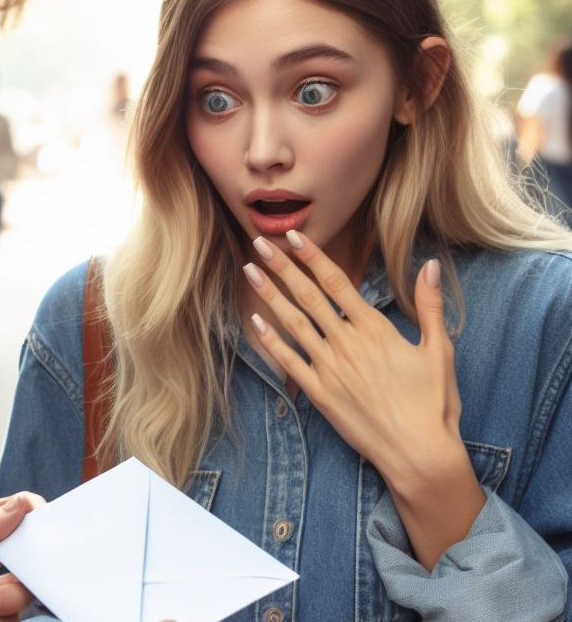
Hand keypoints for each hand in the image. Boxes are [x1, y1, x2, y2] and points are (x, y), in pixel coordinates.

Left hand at [243, 230, 483, 567]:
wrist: (418, 452)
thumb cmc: (433, 403)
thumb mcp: (439, 350)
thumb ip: (430, 305)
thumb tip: (431, 265)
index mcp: (375, 329)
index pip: (336, 282)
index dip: (312, 257)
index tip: (293, 237)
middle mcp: (347, 343)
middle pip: (308, 296)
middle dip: (282, 267)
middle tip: (259, 243)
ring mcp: (329, 368)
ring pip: (293, 323)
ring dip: (269, 296)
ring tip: (249, 272)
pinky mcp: (319, 394)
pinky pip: (289, 362)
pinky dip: (270, 341)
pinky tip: (255, 322)